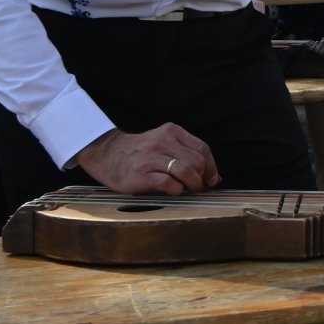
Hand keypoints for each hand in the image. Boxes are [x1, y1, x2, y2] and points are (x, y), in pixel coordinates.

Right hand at [74, 123, 220, 194]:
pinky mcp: (142, 175)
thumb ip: (187, 156)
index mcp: (171, 132)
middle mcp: (163, 142)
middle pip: (196, 161)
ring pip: (186, 171)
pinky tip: (174, 191)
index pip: (202, 149)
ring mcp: (151, 158)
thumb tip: (215, 178)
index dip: (211, 167)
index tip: (212, 179)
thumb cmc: (141, 154)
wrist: (108, 155)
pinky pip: (169, 184)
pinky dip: (178, 190)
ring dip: (193, 185)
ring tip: (189, 190)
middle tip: (199, 187)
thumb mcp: (164, 145)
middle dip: (202, 178)